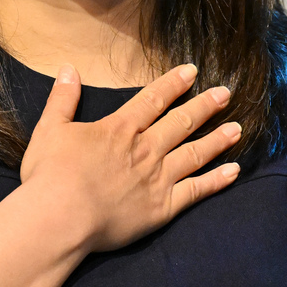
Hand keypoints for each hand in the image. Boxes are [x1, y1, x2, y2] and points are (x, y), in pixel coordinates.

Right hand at [20, 63, 240, 252]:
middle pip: (182, 122)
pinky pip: (196, 191)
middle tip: (226, 93)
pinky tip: (233, 171)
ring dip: (217, 139)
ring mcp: (157, 179)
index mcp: (119, 129)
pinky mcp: (162, 208)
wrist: (59, 217)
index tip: (192, 71)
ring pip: (195, 153)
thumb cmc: (49, 175)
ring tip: (237, 129)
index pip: (153, 100)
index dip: (173, 84)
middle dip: (206, 106)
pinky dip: (217, 181)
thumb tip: (67, 69)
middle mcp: (145, 149)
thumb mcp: (49, 130)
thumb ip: (62, 99)